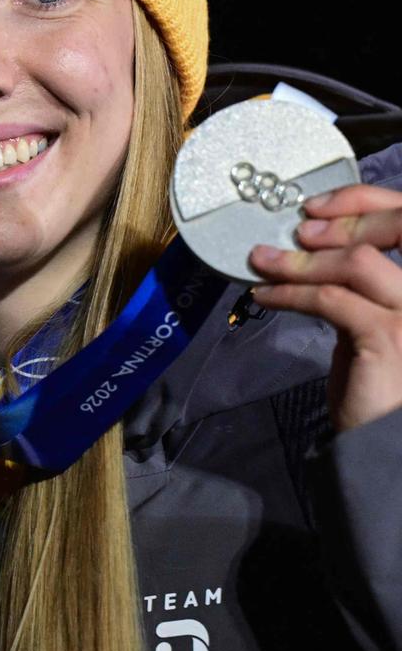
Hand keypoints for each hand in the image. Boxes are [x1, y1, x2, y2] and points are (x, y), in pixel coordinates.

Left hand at [249, 184, 401, 432]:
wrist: (386, 447)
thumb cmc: (381, 385)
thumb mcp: (375, 325)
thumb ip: (360, 291)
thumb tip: (312, 252)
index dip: (366, 202)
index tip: (317, 206)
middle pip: (396, 229)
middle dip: (337, 220)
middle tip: (290, 233)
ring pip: (356, 263)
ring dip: (301, 260)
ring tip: (262, 263)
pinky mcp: (389, 339)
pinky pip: (331, 300)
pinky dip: (290, 293)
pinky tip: (265, 296)